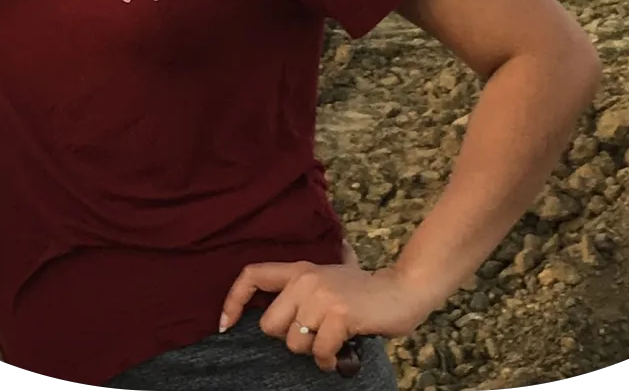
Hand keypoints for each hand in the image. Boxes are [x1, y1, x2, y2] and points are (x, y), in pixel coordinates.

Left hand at [219, 261, 434, 372]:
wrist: (403, 290)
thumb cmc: (365, 291)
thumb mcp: (330, 278)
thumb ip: (305, 286)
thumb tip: (277, 304)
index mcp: (300, 269)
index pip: (252, 275)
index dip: (233, 301)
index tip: (225, 325)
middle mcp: (306, 278)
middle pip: (269, 325)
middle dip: (290, 340)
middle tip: (315, 336)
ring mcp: (322, 295)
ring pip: (293, 342)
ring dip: (312, 351)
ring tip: (332, 341)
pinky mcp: (338, 314)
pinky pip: (318, 351)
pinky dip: (328, 359)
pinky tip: (340, 352)